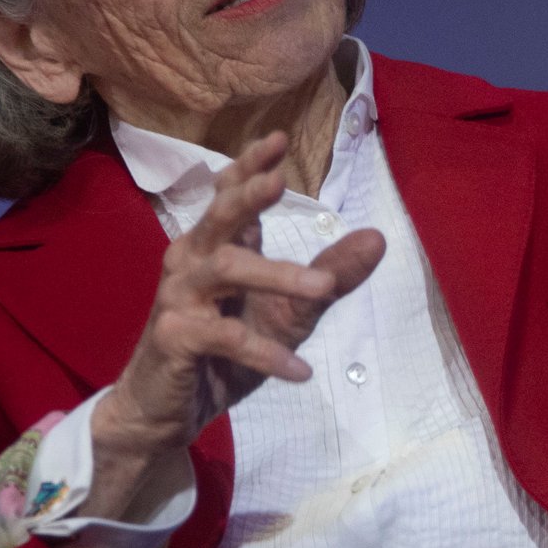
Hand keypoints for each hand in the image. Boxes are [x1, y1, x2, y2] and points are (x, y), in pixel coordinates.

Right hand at [82, 132, 384, 518]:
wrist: (168, 409)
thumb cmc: (225, 353)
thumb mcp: (290, 314)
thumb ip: (331, 277)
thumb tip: (378, 238)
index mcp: (216, 246)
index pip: (229, 194)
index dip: (250, 166)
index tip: (278, 139)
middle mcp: (192, 260)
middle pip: (221, 217)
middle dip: (249, 196)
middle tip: (279, 180)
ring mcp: (178, 296)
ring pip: (226, 268)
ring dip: (276, 274)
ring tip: (323, 287)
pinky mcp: (174, 337)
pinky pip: (224, 337)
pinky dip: (265, 352)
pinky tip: (300, 370)